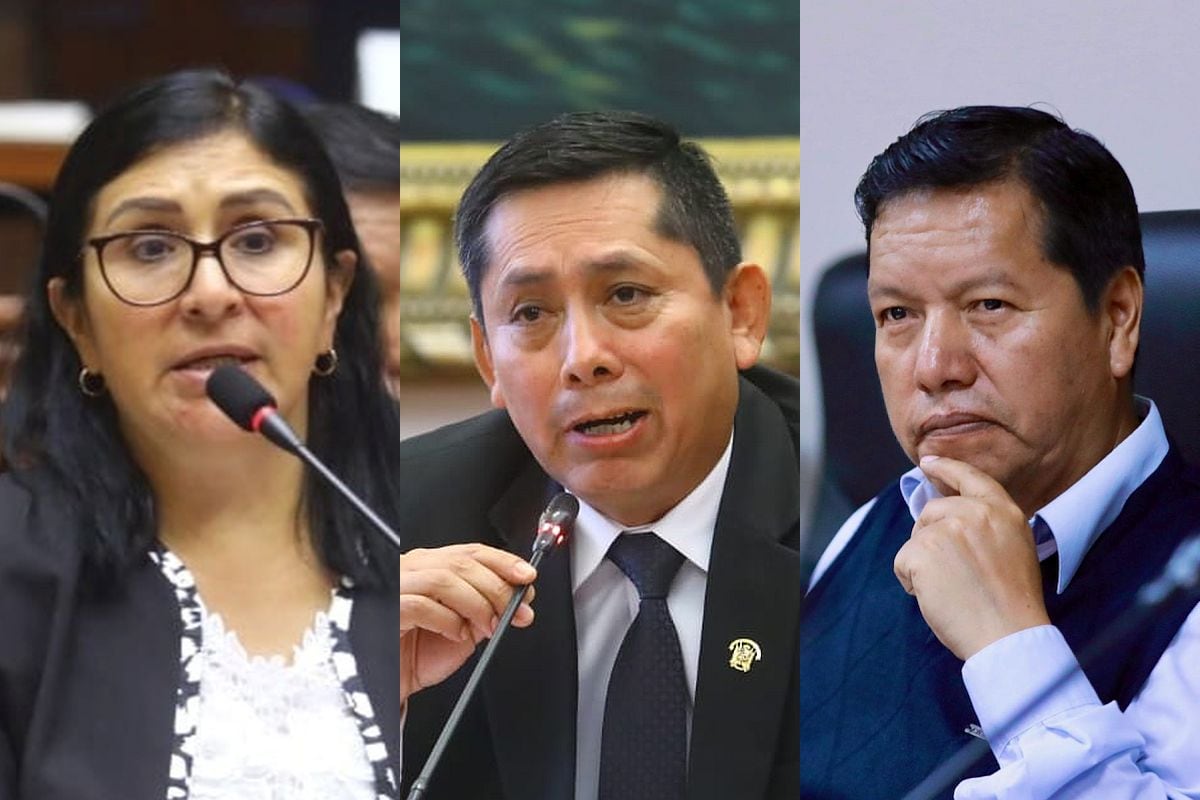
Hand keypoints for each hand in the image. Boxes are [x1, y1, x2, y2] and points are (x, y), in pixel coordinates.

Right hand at [400, 543, 536, 703]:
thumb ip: (486, 609)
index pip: (470, 551)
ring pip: (444, 579)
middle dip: (496, 588)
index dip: (503, 561)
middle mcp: (412, 569)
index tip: (526, 577)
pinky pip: (422, 605)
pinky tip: (456, 634)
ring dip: (476, 604)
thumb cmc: (417, 654)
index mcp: (431, 566)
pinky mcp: (387, 610)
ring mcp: (397, 587)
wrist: (389, 684)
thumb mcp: (462, 629)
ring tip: (487, 627)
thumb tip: (521, 599)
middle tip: (515, 613)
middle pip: (461, 563)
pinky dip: (448, 620)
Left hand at [893, 456, 1050, 659]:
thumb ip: (986, 525)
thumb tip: (946, 517)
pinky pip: (902, 560)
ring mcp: (947, 529)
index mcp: (1003, 511)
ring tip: (950, 588)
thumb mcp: (1014, 548)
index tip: (928, 462)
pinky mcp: (922, 549)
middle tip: (950, 571)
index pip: (970, 477)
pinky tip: (935, 596)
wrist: (1008, 635)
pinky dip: (910, 580)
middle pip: (932, 510)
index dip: (946, 467)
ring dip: (923, 562)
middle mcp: (975, 512)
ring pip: (916, 537)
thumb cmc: (1012, 604)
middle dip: (929, 535)